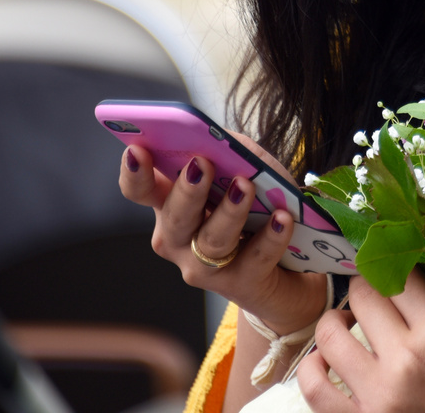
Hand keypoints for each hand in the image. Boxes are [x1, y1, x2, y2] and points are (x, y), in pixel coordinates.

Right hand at [118, 138, 325, 335]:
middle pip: (175, 217)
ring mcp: (206, 267)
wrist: (290, 264)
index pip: (140, 191)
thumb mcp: (242, 170)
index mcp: (171, 206)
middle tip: (200, 164)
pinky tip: (281, 218)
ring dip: (229, 212)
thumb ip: (227, 152)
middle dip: (187, 191)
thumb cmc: (257, 207)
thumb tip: (219, 140)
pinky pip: (255, 258)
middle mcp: (179, 240)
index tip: (137, 150)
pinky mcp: (241, 283)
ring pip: (212, 241)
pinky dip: (270, 237)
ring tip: (245, 187)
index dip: (134, 173)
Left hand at [298, 271, 424, 412]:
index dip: (391, 268)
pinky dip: (312, 367)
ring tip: (345, 325)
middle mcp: (406, 359)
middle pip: (362, 296)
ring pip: (329, 333)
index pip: (398, 275)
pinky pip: (313, 386)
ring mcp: (377, 395)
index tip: (389, 270)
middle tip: (370, 297)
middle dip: (365, 290)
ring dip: (334, 322)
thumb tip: (398, 269)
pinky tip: (325, 360)